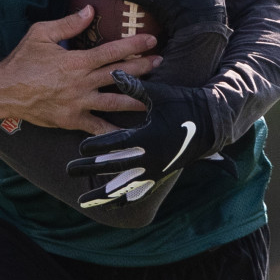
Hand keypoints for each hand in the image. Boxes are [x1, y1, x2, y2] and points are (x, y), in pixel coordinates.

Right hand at [0, 7, 160, 134]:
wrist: (4, 91)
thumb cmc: (21, 61)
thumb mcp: (41, 33)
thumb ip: (68, 23)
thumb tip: (90, 9)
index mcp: (77, 61)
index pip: (112, 51)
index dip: (134, 44)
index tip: (152, 39)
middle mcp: (82, 82)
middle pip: (120, 74)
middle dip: (143, 67)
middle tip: (161, 63)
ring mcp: (79, 103)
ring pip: (115, 101)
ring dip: (138, 98)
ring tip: (157, 97)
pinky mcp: (72, 119)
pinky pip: (97, 127)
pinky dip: (114, 132)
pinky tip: (130, 135)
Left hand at [67, 70, 215, 201]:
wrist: (211, 124)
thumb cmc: (182, 104)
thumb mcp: (159, 95)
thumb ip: (134, 87)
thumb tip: (113, 72)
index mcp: (148, 137)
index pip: (116, 145)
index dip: (96, 147)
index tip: (79, 148)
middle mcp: (151, 158)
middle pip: (114, 167)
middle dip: (90, 169)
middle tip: (69, 170)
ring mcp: (155, 170)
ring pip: (124, 187)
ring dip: (103, 195)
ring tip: (83, 203)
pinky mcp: (160, 176)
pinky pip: (139, 192)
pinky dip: (124, 200)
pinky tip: (110, 207)